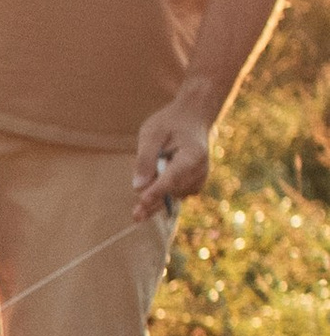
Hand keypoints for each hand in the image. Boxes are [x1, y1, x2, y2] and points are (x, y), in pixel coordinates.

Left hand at [132, 97, 210, 219]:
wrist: (193, 119)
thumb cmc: (170, 123)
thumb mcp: (152, 132)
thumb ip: (145, 158)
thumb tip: (138, 188)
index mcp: (193, 156)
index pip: (172, 177)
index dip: (157, 190)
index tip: (143, 201)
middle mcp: (199, 172)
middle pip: (171, 192)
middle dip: (152, 203)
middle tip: (135, 217)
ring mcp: (198, 181)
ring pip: (170, 196)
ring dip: (154, 196)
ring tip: (142, 197)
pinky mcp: (192, 187)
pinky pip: (172, 196)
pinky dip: (160, 192)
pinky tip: (156, 179)